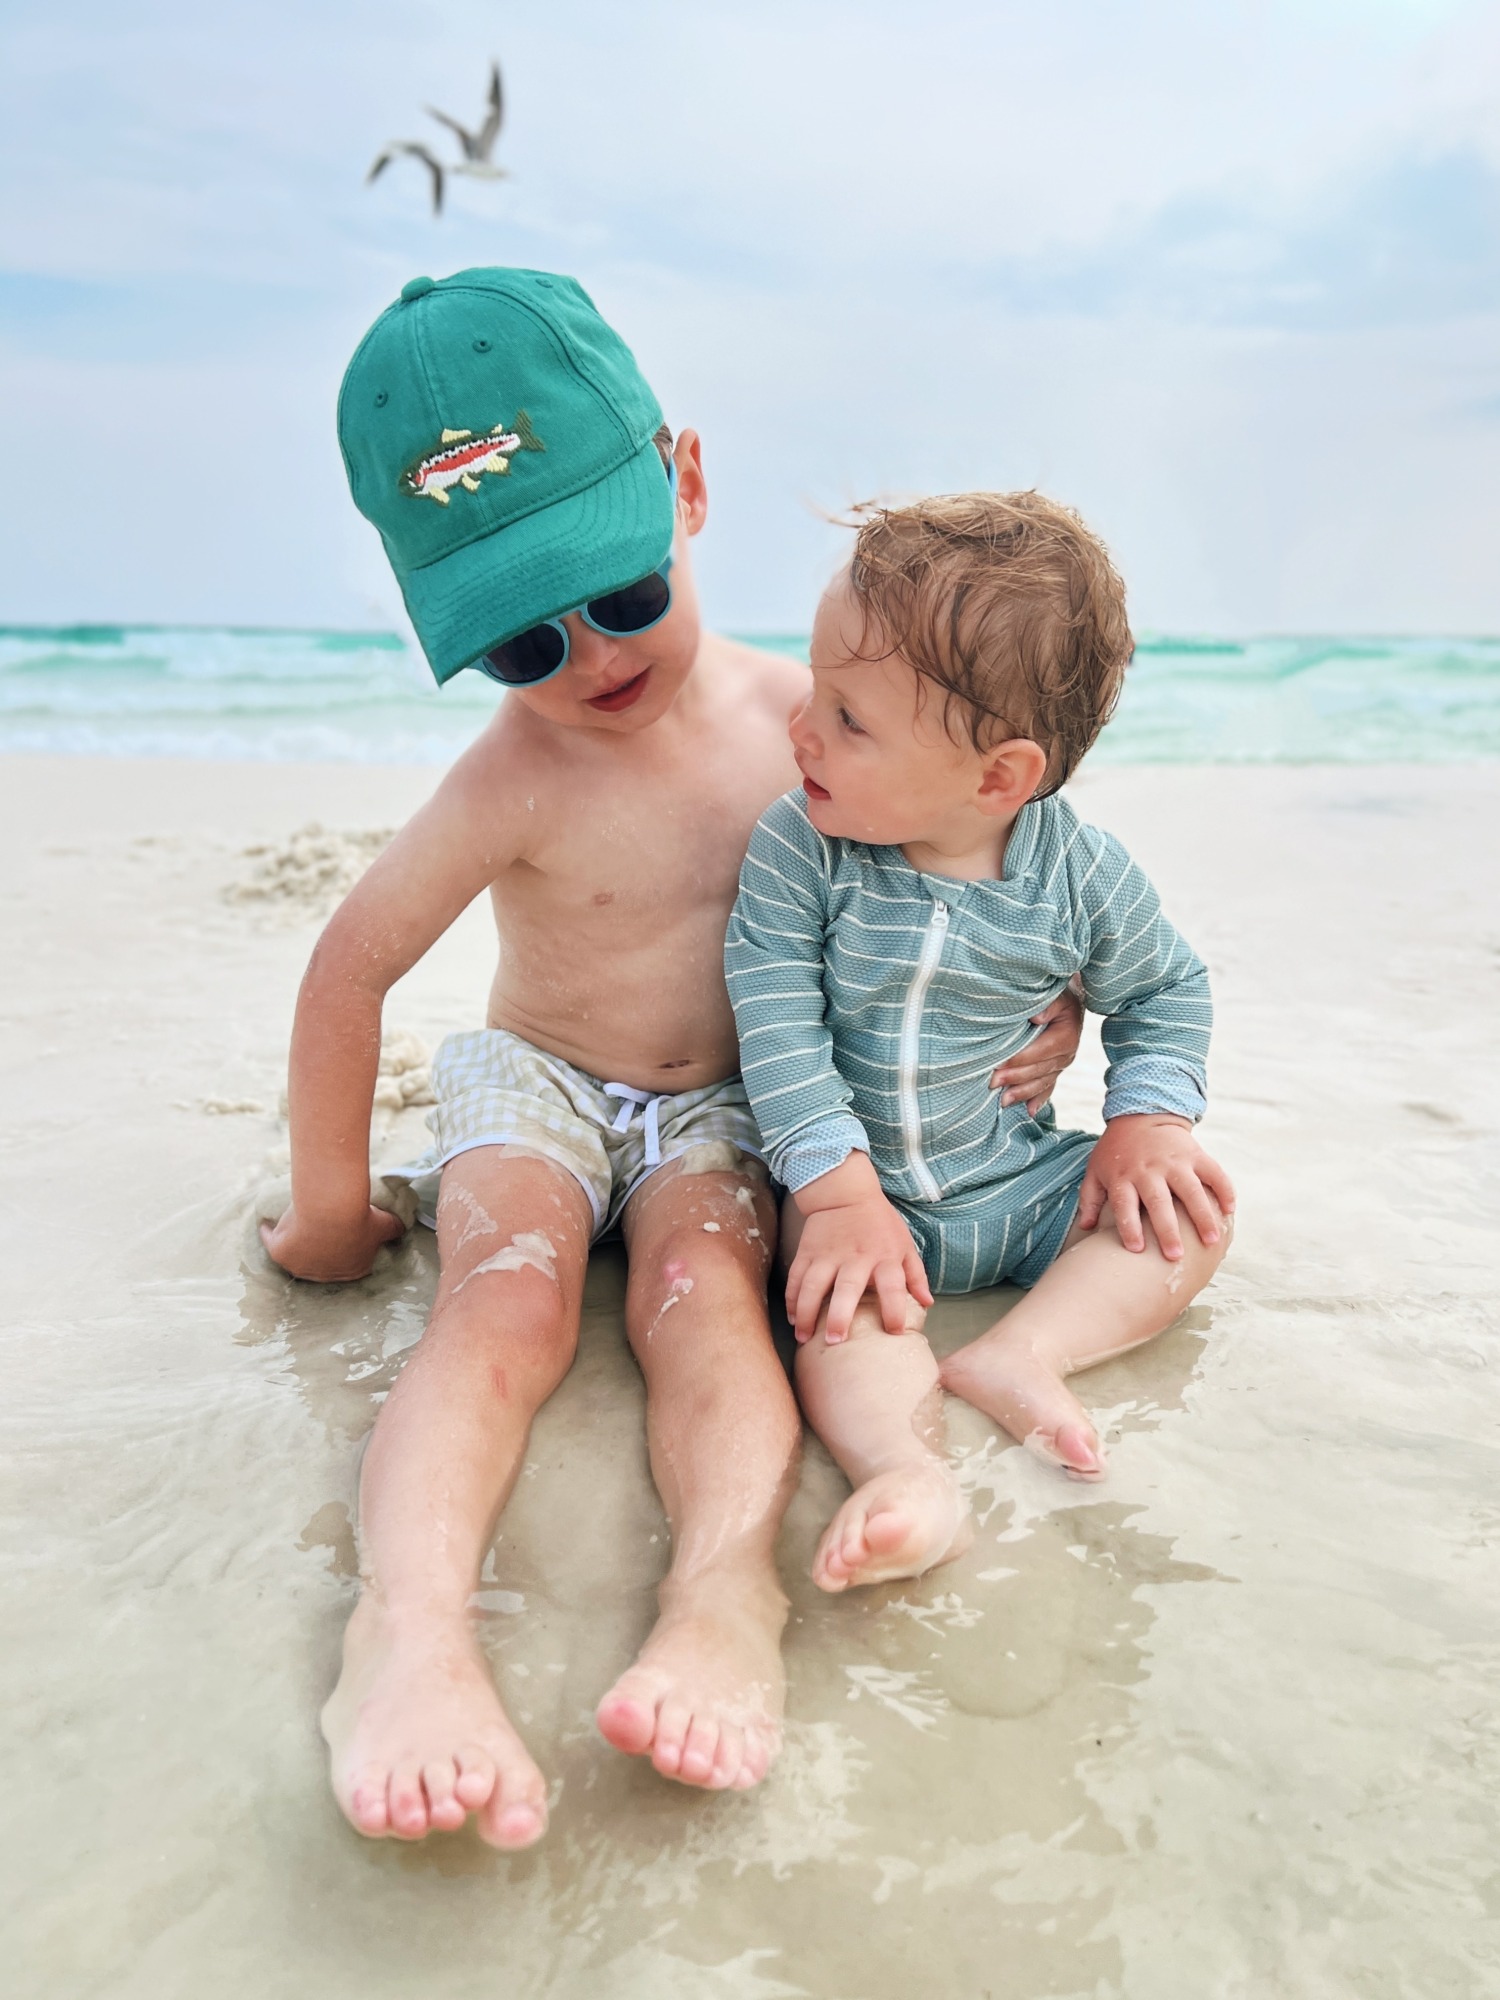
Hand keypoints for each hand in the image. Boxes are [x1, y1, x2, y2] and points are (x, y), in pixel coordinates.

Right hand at [260, 1201, 404, 1281]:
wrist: (331, 1210)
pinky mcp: (280, 1252)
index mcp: (351, 1271)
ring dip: (295, 1244)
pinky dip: (268, 1233)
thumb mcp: (386, 1223)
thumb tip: (406, 1227)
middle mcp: (323, 1274)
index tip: (343, 1238)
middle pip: (320, 1261)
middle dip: (320, 1251)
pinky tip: (267, 1226)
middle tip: (319, 1232)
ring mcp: (300, 1265)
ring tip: (296, 1229)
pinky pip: (271, 1241)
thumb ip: (396, 1229)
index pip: (350, 1264)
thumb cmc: (361, 1218)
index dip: (346, 1250)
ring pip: (296, 1254)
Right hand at [787, 1155, 932, 1342]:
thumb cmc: (879, 1223)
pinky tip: (792, 1317)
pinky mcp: (807, 1251)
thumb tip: (928, 1304)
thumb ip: (916, 1275)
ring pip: (813, 1285)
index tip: (893, 1332)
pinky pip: (796, 1277)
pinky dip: (792, 1298)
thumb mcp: (904, 1244)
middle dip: (839, 1315)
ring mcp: (828, 1255)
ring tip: (803, 1337)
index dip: (895, 1310)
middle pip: (847, 1288)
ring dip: (807, 1312)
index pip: (893, 1286)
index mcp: (884, 1257)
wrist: (845, 1193)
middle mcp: (856, 1258)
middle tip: (834, 1341)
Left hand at [991, 984, 1083, 1114]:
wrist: (1070, 1001)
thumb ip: (1048, 1005)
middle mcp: (1067, 1054)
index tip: (997, 1064)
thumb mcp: (1056, 994)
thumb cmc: (1058, 995)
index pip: (1039, 1052)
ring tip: (1002, 1101)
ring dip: (1022, 1093)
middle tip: (991, 1083)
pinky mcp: (1056, 1071)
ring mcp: (1062, 1065)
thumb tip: (1036, 1017)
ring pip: (1041, 1083)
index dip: (1018, 1059)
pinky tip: (1029, 1111)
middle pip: (1038, 1071)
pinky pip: (1048, 1088)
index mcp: (1066, 1036)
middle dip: (1014, 1078)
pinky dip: (1037, 1100)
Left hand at [1077, 1114, 1235, 1259]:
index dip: (1130, 1227)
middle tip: (1175, 1256)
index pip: (1124, 1205)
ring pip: (1191, 1191)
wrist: (1142, 1114)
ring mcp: (1175, 1162)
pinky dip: (1224, 1190)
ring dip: (1202, 1217)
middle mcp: (1149, 1170)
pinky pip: (1213, 1173)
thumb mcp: (1097, 1170)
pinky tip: (1229, 1210)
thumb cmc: (1117, 1151)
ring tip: (1211, 1241)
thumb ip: (1090, 1199)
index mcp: (1123, 1176)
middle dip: (1167, 1230)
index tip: (1137, 1249)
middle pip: (1159, 1203)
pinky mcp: (1195, 1154)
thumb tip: (1085, 1229)